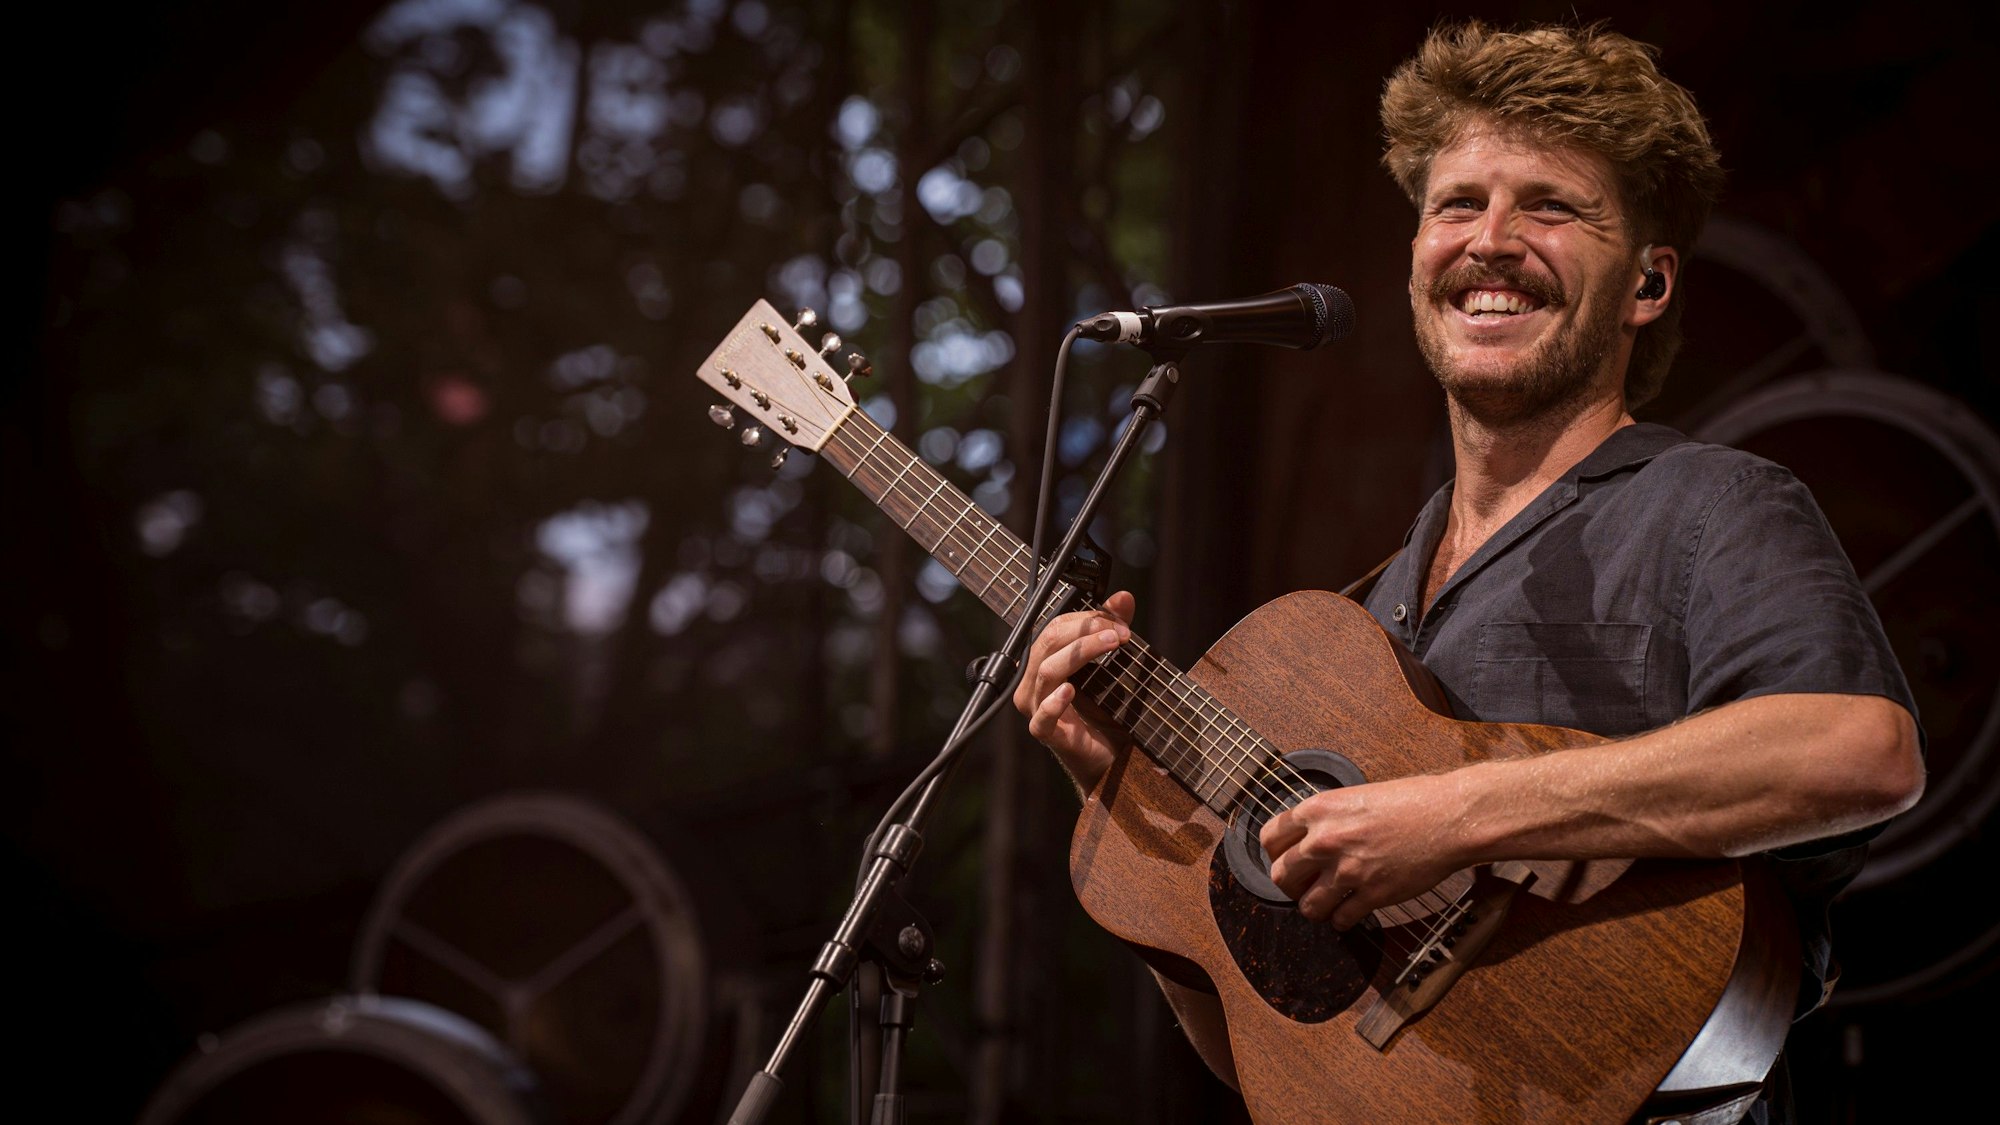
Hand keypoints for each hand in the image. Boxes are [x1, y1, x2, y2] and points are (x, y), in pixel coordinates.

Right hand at [1013, 590, 1136, 791]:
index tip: (1119, 620)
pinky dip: (1054, 703)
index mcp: (1045, 661)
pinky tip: (1071, 691)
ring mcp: (1036, 707)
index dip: (1087, 618)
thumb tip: (1124, 597)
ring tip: (1110, 644)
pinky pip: (1042, 717)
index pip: (1056, 627)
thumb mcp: (1113, 665)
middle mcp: (1035, 681)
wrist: (1111, 756)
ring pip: (1047, 670)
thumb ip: (1112, 629)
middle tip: (1119, 632)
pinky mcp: (1045, 733)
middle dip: (1086, 631)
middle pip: (1049, 642)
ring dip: (1081, 653)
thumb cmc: (1105, 711)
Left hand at [1258, 774, 1468, 929]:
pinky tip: (1349, 913)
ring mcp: (1348, 870)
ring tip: (1325, 904)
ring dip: (1313, 908)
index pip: (1269, 838)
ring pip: (1307, 906)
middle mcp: (1325, 840)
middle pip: (1280, 876)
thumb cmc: (1411, 801)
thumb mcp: (1356, 795)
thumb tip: (1309, 834)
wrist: (1449, 817)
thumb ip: (1328, 816)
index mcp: (1318, 810)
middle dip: (1290, 884)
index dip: (1274, 852)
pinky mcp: (1371, 895)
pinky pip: (1340, 920)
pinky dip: (1342, 921)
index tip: (1283, 858)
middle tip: (1303, 885)